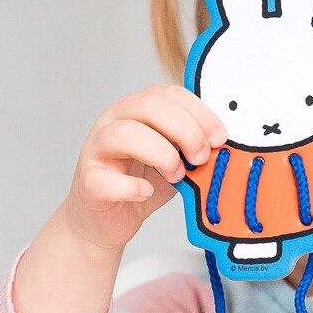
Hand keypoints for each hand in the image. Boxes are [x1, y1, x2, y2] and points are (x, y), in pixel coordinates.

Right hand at [65, 84, 226, 251]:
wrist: (111, 218)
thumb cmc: (145, 180)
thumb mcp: (177, 156)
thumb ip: (194, 144)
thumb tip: (224, 144)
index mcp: (138, 109)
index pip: (170, 94)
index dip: (200, 113)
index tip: (219, 138)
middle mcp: (115, 121)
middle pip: (148, 106)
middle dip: (185, 130)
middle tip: (200, 157)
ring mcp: (97, 149)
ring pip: (124, 134)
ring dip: (160, 154)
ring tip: (176, 175)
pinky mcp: (88, 181)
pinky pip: (103, 179)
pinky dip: (130, 187)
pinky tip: (146, 192)